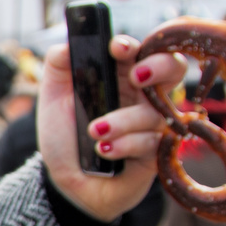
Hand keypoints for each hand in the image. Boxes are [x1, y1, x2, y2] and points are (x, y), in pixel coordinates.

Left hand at [38, 35, 189, 222]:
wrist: (65, 182)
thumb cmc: (65, 136)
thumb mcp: (53, 98)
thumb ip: (58, 66)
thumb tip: (66, 44)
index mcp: (120, 76)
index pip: (139, 50)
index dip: (133, 46)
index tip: (117, 48)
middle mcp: (142, 96)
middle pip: (172, 69)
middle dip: (158, 67)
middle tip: (135, 77)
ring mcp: (152, 124)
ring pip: (153, 112)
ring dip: (122, 121)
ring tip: (93, 131)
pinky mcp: (156, 152)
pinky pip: (150, 142)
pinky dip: (123, 145)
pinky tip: (103, 151)